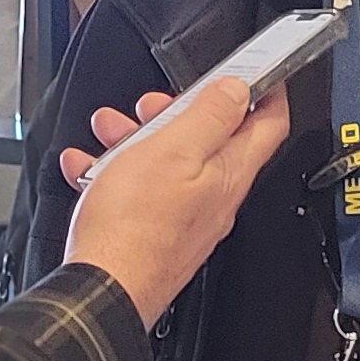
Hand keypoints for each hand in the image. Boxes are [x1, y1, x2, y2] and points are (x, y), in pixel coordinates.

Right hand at [60, 81, 294, 326]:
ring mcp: (186, 218)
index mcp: (228, 174)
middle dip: (181, 112)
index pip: (269, 124)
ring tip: (112, 131)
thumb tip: (237, 89)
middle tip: (155, 103)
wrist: (101, 290)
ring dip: (141, 138)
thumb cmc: (134, 229)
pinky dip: (115, 172)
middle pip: (212, 140)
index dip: (266, 90)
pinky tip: (90, 167)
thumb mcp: (173, 151)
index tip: (255, 70)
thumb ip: (208, 116)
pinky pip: (141, 191)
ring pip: (171, 163)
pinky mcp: (155, 233)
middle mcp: (215, 198)